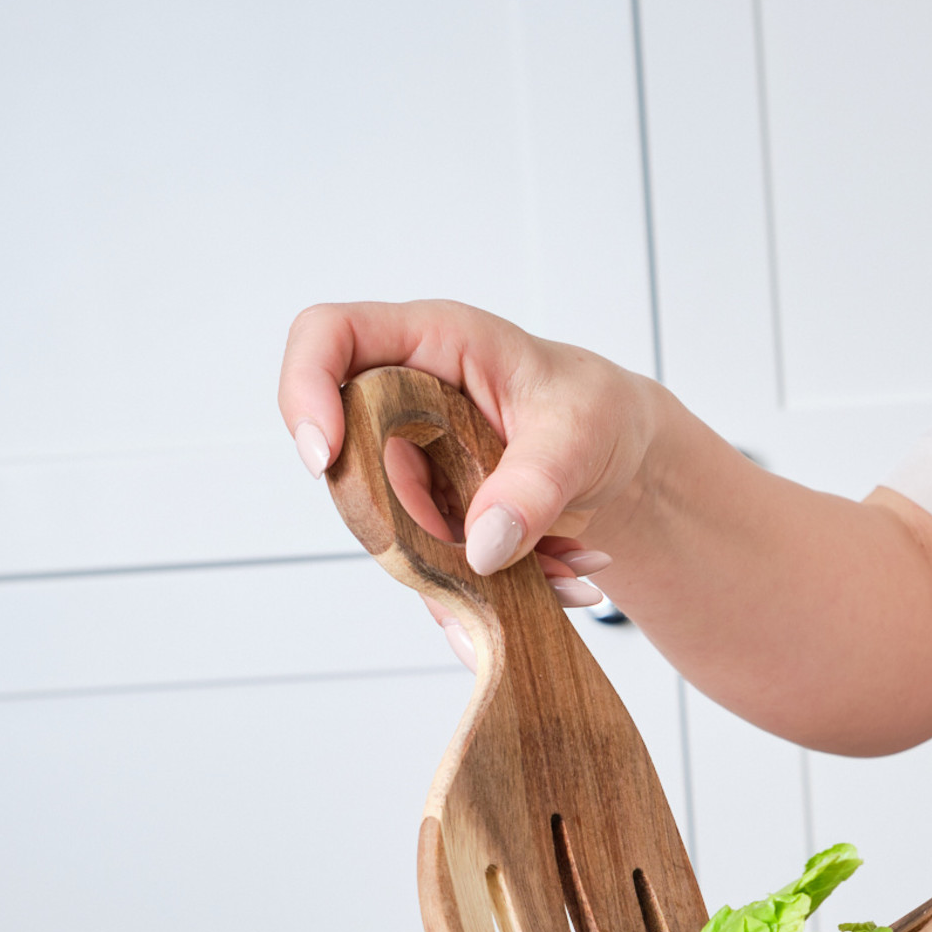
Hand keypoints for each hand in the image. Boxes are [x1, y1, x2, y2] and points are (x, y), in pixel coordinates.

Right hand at [278, 299, 662, 652]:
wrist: (626, 458)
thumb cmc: (598, 410)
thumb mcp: (581, 434)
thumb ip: (533, 485)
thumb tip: (478, 549)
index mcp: (433, 343)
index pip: (328, 338)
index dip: (305, 389)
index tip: (323, 456)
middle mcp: (406, 406)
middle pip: (349, 464)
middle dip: (415, 528)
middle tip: (500, 552)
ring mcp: (412, 470)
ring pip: (393, 537)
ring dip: (472, 575)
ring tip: (564, 566)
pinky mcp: (429, 524)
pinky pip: (434, 574)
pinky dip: (493, 593)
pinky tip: (563, 577)